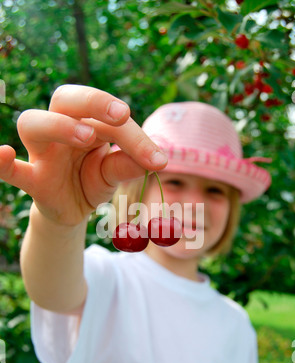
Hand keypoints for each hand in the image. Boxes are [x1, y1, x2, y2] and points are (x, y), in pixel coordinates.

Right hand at [0, 85, 167, 226]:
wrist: (74, 210)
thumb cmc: (93, 181)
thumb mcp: (114, 174)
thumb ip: (128, 165)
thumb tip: (157, 161)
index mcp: (87, 123)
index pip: (109, 119)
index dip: (135, 136)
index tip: (158, 159)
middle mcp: (61, 130)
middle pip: (65, 99)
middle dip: (93, 101)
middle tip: (121, 115)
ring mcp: (43, 153)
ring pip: (34, 123)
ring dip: (59, 125)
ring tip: (87, 137)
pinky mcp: (33, 180)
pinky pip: (12, 170)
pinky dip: (2, 162)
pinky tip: (4, 154)